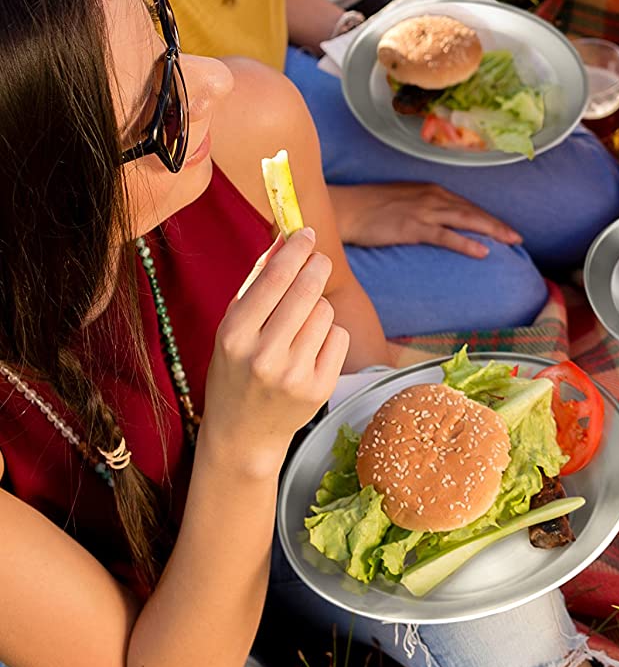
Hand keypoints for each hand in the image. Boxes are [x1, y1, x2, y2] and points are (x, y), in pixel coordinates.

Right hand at [201, 228, 349, 478]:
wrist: (243, 434)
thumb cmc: (236, 370)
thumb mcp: (232, 329)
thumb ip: (256, 285)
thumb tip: (284, 240)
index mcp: (234, 336)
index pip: (274, 279)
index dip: (296, 250)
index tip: (308, 232)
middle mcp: (263, 356)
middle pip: (307, 290)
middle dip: (317, 266)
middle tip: (318, 259)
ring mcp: (294, 374)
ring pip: (326, 311)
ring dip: (318, 308)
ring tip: (299, 325)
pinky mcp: (320, 388)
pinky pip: (338, 336)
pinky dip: (329, 335)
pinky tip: (310, 350)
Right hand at [327, 181, 521, 258]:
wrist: (346, 209)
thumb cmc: (371, 207)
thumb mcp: (404, 201)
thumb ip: (424, 207)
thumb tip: (438, 220)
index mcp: (431, 190)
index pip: (467, 205)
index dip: (488, 217)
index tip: (505, 228)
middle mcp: (432, 197)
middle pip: (473, 211)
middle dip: (498, 224)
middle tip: (518, 238)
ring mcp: (424, 211)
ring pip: (466, 220)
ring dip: (491, 231)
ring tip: (511, 242)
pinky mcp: (413, 227)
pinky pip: (446, 236)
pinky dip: (466, 243)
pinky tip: (483, 252)